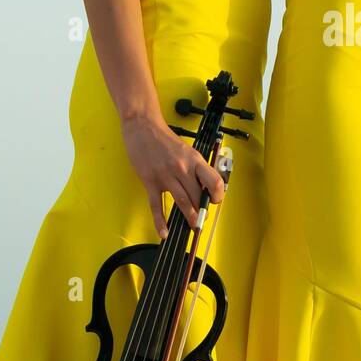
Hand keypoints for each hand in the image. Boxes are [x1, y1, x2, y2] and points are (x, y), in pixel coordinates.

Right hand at [120, 112, 225, 238]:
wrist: (143, 128)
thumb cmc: (165, 140)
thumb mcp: (187, 150)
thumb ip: (196, 168)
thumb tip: (205, 187)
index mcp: (195, 160)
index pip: (213, 181)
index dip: (217, 195)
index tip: (214, 200)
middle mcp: (182, 168)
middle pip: (197, 195)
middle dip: (201, 210)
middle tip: (201, 218)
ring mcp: (166, 176)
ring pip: (182, 201)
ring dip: (189, 216)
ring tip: (193, 226)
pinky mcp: (150, 181)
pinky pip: (157, 205)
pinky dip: (160, 221)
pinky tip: (164, 232)